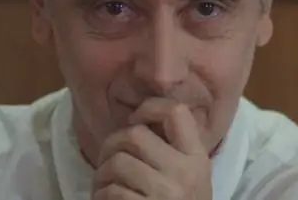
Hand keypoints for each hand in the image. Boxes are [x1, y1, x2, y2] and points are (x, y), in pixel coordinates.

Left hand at [92, 98, 211, 199]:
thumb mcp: (189, 179)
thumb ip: (173, 152)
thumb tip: (136, 121)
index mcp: (197, 160)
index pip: (177, 112)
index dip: (151, 107)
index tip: (136, 120)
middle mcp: (184, 173)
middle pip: (135, 134)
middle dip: (112, 144)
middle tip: (108, 159)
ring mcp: (165, 194)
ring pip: (117, 162)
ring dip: (101, 174)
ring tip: (104, 185)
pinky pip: (110, 192)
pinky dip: (100, 197)